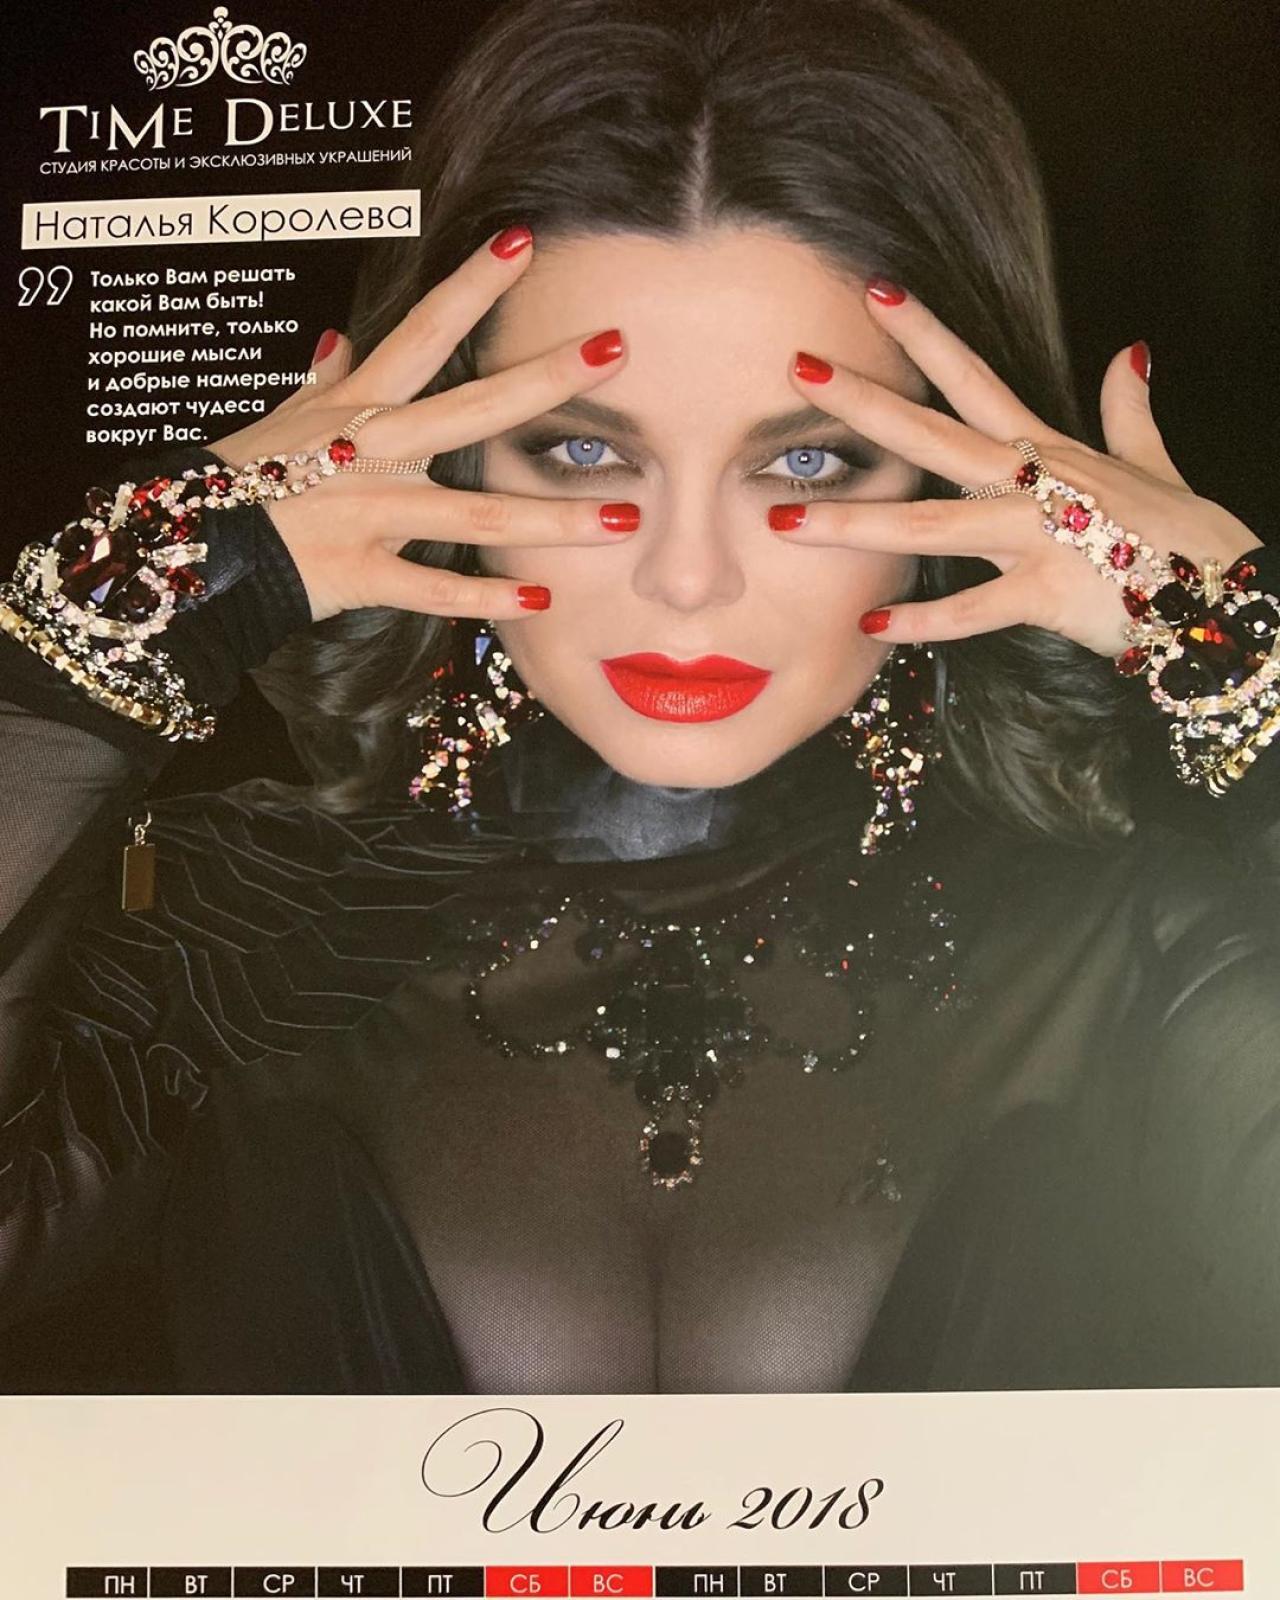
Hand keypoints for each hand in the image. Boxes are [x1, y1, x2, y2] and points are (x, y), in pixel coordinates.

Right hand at [209, 228, 638, 624]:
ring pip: (476, 513)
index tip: (522, 244)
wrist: (190, 549)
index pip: (424, 332)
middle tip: (618, 350)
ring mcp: (370, 512)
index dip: (472, 286)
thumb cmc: (238, 482)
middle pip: (474, 406)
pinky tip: (540, 600)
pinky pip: (433, 589)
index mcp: (358, 406)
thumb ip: (320, 386)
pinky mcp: (362, 572)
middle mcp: (374, 451)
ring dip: (554, 518)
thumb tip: (337, 341)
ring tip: (625, 518)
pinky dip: (485, 599)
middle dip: (548, 377)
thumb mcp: (279, 422)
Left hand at [768, 281, 1261, 657]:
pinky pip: (974, 611)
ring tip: (786, 522)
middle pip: (934, 436)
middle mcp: (1033, 483)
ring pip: (932, 525)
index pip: (977, 379)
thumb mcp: (1156, 465)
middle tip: (798, 373)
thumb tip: (1131, 351)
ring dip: (857, 524)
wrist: (1224, 599)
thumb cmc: (1184, 538)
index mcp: (1050, 450)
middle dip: (865, 405)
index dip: (927, 335)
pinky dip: (924, 622)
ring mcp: (1037, 537)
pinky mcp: (1046, 592)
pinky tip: (871, 624)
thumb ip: (1129, 412)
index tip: (879, 294)